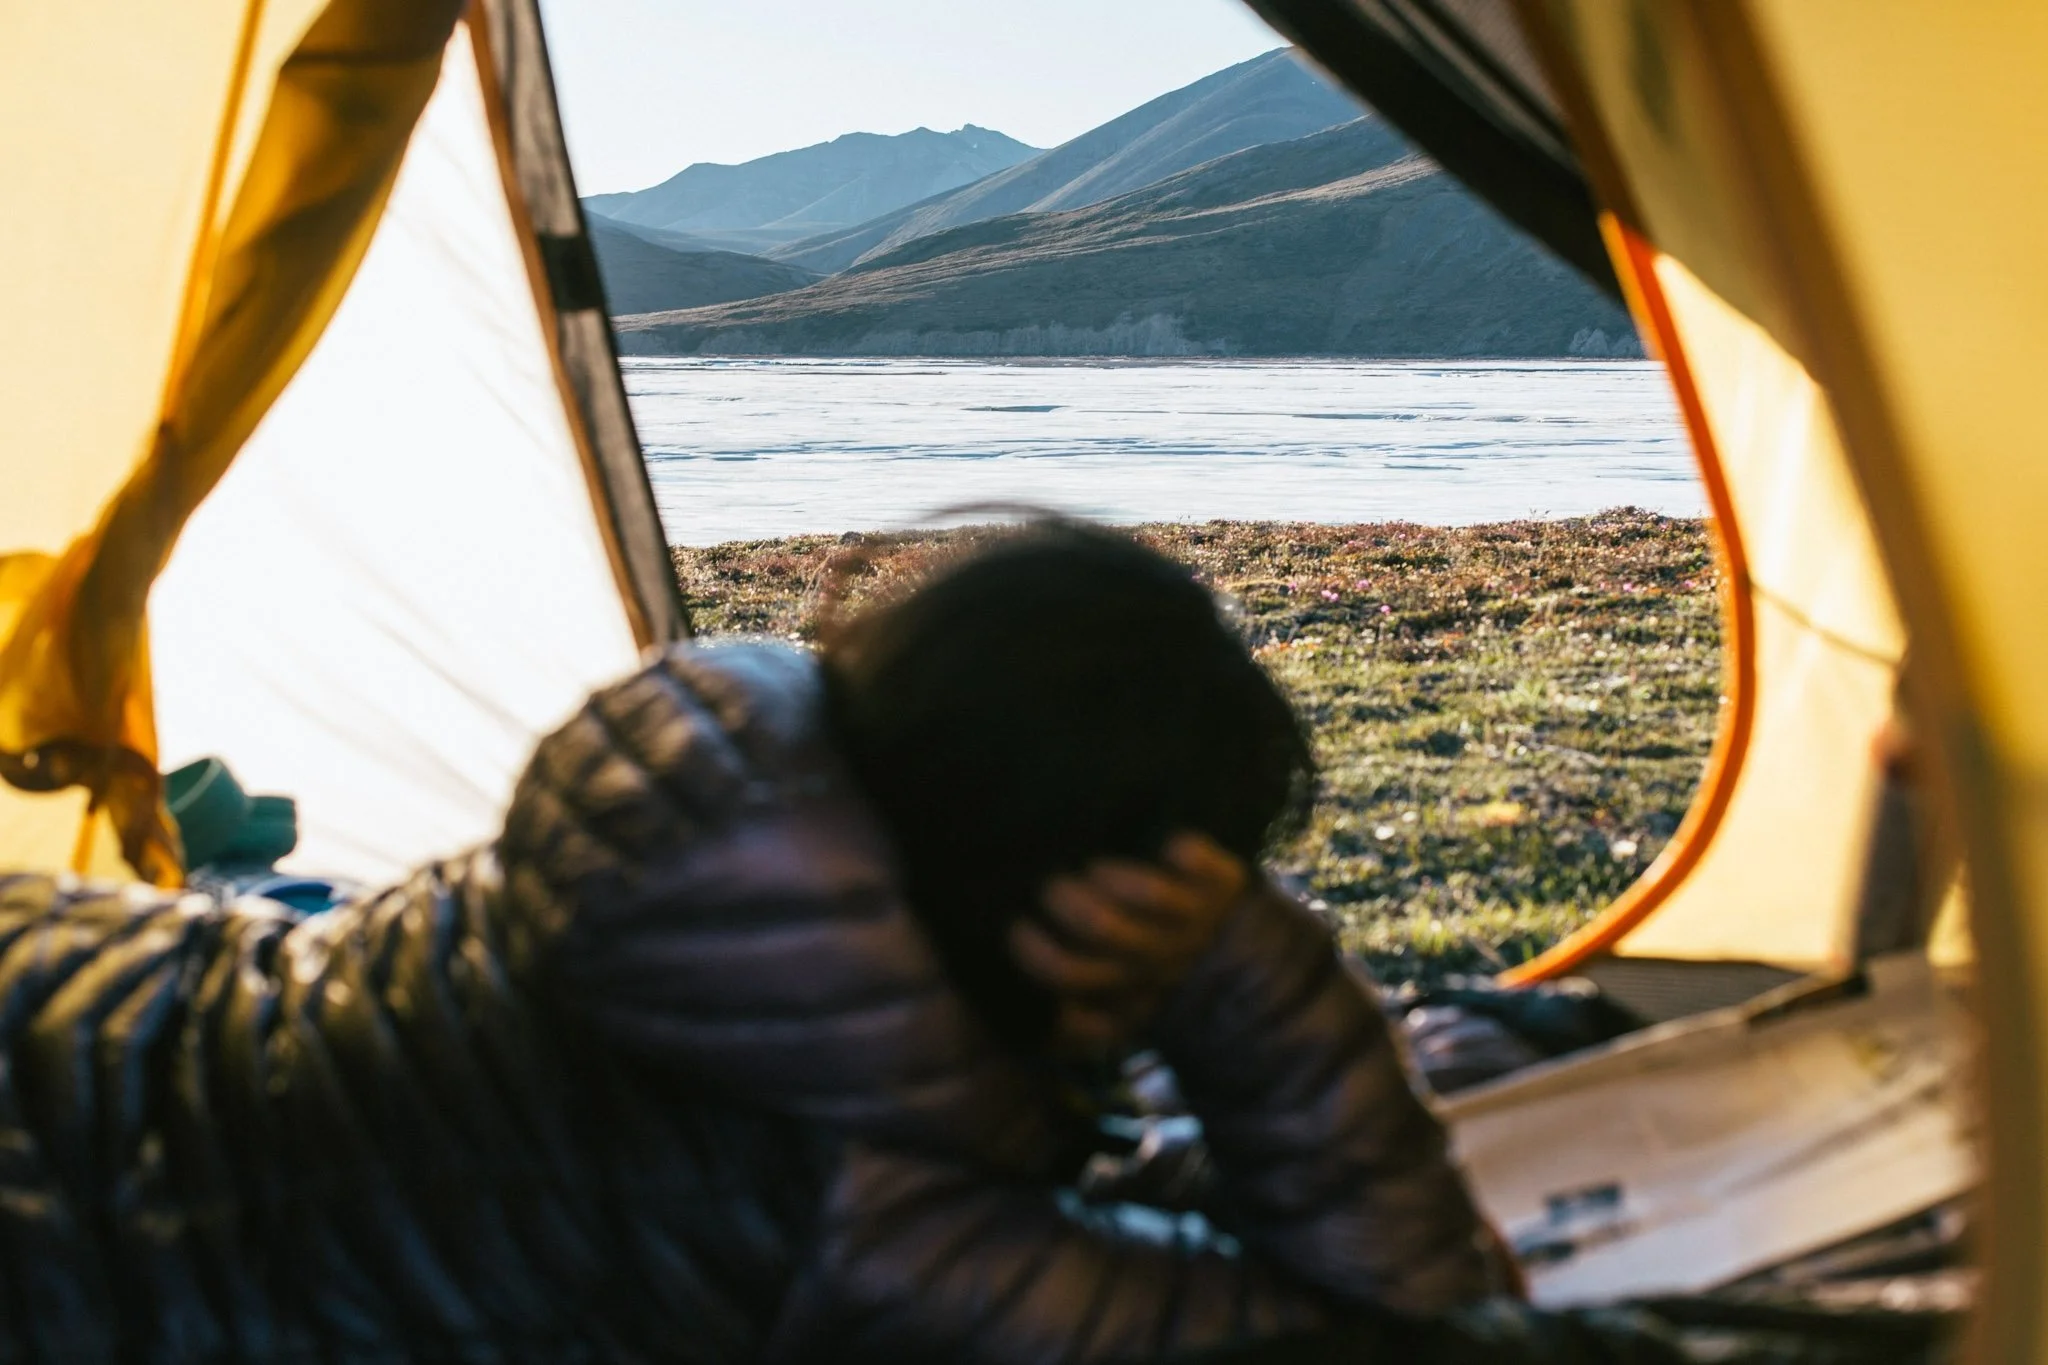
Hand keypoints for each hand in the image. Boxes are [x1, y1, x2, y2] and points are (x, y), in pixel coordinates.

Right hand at [1010, 833, 1249, 1056]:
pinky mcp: (1223, 884)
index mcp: (1126, 991)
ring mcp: (1194, 920)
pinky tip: (1161, 846)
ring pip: (1147, 894)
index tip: (1018, 926)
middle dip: (1065, 899)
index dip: (1034, 949)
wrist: (1252, 973)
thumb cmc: (1156, 981)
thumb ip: (1073, 1023)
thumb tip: (1040, 1018)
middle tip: (1051, 887)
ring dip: (1111, 874)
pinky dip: (1178, 847)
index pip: (1067, 974)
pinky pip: (1193, 858)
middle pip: (1100, 925)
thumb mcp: (1116, 1012)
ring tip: (1095, 868)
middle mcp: (1159, 957)